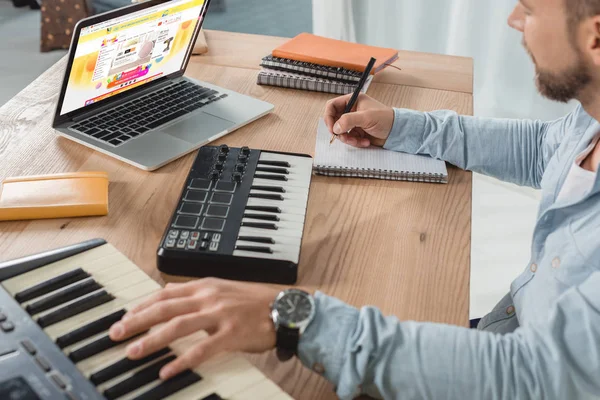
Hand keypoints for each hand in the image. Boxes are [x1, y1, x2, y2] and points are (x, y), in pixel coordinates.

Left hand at [108, 278, 279, 379]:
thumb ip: (196, 292)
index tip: (124, 317)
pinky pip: (202, 349)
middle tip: (116, 334)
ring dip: (152, 340)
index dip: (141, 305)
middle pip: (165, 308)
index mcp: (205, 285)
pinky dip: (182, 360)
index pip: (165, 293)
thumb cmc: (255, 301)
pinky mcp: (232, 334)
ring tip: (133, 352)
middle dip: (137, 321)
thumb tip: (168, 294)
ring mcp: (220, 315)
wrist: (284, 307)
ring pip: (178, 326)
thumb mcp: (223, 289)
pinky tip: (168, 370)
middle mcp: (209, 297)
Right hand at [324, 93, 394, 147]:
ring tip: (358, 141)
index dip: (329, 116)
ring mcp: (354, 122)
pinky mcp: (357, 132)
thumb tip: (335, 127)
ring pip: (341, 132)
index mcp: (353, 100)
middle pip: (334, 120)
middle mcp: (351, 110)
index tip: (331, 128)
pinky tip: (365, 142)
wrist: (397, 132)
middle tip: (344, 137)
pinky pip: (349, 138)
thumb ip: (349, 120)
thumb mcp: (366, 117)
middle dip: (339, 131)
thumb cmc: (386, 119)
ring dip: (348, 139)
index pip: (332, 105)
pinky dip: (355, 142)